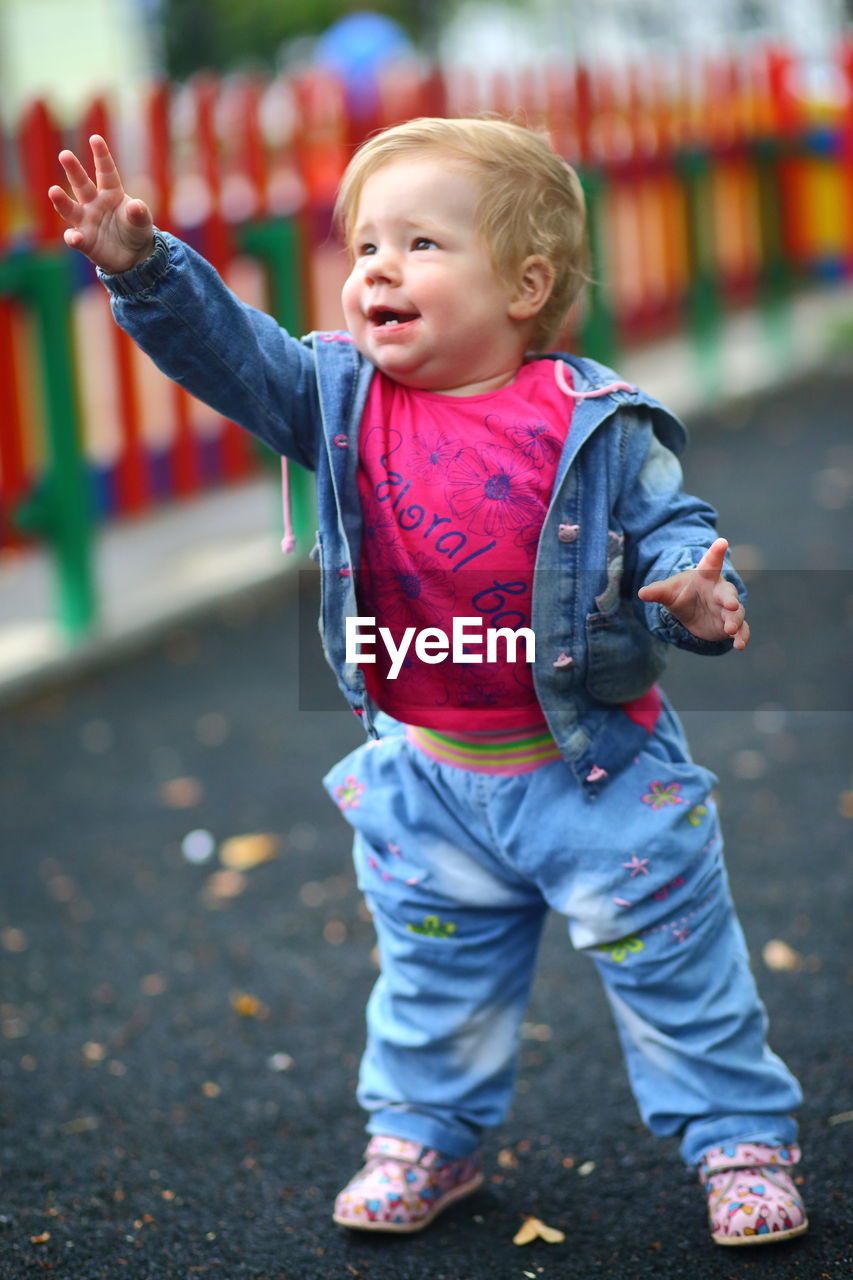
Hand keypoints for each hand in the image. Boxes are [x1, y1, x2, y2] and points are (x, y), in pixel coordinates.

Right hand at [48, 134, 153, 274]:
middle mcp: (94, 203)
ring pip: (71, 209)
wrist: (134, 256)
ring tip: (53, 191)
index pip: (105, 172)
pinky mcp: (85, 241)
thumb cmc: (135, 230)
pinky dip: (73, 238)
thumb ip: (139, 213)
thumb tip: (136, 206)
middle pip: (81, 184)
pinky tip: (75, 238)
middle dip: (73, 170)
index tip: (95, 138)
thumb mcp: (142, 221)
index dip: (101, 156)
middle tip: (65, 154)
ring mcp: (87, 221)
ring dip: (61, 200)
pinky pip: (75, 238)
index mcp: (111, 192)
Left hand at [637, 537, 749, 649]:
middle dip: (730, 599)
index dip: (716, 552)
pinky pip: (741, 629)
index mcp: (706, 577)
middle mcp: (720, 591)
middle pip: (728, 592)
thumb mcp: (668, 593)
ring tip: (730, 629)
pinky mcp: (731, 624)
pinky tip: (740, 645)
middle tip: (731, 605)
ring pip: (737, 612)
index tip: (722, 542)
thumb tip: (641, 593)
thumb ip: (657, 591)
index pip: (711, 562)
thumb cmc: (682, 595)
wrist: (690, 613)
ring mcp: (728, 608)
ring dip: (735, 620)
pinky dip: (742, 636)